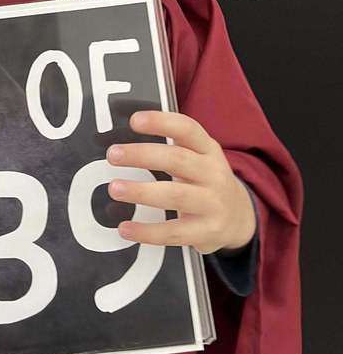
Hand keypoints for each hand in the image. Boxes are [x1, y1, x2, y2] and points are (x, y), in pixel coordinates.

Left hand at [106, 111, 256, 254]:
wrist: (240, 216)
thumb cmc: (205, 180)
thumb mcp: (199, 156)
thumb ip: (170, 146)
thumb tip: (124, 145)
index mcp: (208, 149)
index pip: (187, 129)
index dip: (162, 122)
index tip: (135, 120)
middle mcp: (213, 173)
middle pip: (177, 160)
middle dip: (142, 155)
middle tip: (113, 155)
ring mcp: (213, 203)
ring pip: (175, 196)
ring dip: (141, 191)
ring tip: (115, 188)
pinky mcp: (207, 231)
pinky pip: (174, 232)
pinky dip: (147, 231)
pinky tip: (125, 228)